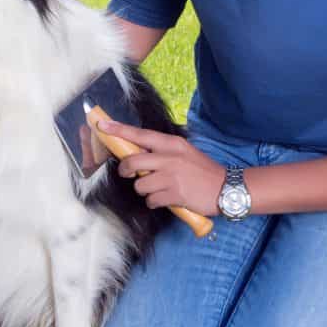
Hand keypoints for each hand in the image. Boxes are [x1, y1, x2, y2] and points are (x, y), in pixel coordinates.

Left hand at [96, 119, 223, 217]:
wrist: (225, 188)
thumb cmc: (202, 170)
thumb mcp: (184, 152)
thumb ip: (162, 151)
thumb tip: (136, 153)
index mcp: (172, 144)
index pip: (140, 134)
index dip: (118, 129)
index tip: (101, 124)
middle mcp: (170, 157)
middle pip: (132, 161)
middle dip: (125, 170)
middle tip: (128, 173)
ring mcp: (171, 176)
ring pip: (140, 184)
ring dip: (145, 190)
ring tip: (160, 189)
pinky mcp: (174, 194)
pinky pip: (151, 200)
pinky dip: (155, 202)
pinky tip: (167, 198)